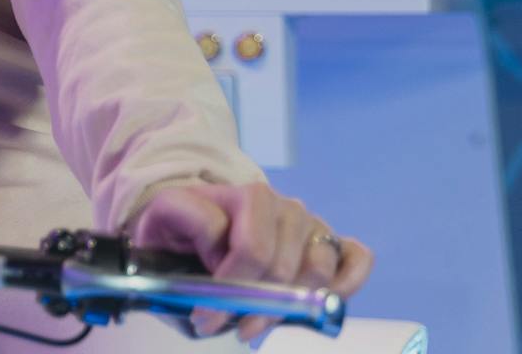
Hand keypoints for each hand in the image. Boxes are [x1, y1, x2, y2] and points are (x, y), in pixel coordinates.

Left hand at [131, 182, 372, 344]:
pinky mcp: (330, 241)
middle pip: (284, 269)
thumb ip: (186, 217)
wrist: (194, 224)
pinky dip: (348, 283)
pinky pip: (357, 258)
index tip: (202, 316)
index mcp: (246, 195)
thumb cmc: (181, 228)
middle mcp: (283, 205)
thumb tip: (219, 243)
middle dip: (254, 308)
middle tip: (227, 326)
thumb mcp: (164, 217)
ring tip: (255, 323)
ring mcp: (310, 223)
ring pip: (318, 271)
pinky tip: (317, 306)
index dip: (228, 292)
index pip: (253, 250)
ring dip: (288, 308)